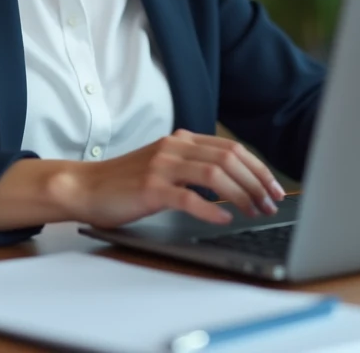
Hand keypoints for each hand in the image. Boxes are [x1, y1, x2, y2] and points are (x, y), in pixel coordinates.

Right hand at [57, 129, 287, 228]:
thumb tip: (234, 183)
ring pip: (215, 174)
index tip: (274, 187)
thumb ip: (193, 166)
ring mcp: (162, 166)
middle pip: (229, 158)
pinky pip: (188, 197)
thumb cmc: (126, 182)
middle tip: (271, 203)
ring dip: (241, 195)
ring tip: (254, 212)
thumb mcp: (164, 165)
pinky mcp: (150, 188)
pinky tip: (224, 219)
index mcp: (182, 140)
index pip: (231, 148)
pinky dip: (211, 209)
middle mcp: (174, 147)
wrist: (85, 187)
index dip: (258, 168)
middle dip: (256, 182)